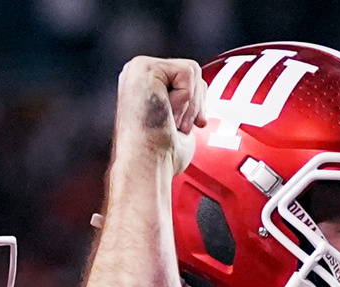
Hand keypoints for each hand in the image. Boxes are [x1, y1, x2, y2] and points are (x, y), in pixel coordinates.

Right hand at [114, 56, 206, 173]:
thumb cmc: (162, 156)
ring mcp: (139, 69)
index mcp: (146, 86)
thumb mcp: (179, 122)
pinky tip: (167, 113)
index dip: (197, 103)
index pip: (188, 79)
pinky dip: (185, 99)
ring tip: (170, 121)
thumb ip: (186, 103)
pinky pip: (187, 72)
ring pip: (192, 70)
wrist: (148, 166)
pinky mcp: (143, 67)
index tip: (191, 126)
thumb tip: (201, 101)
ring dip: (189, 105)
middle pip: (193, 71)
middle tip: (176, 126)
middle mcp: (139, 74)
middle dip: (195, 104)